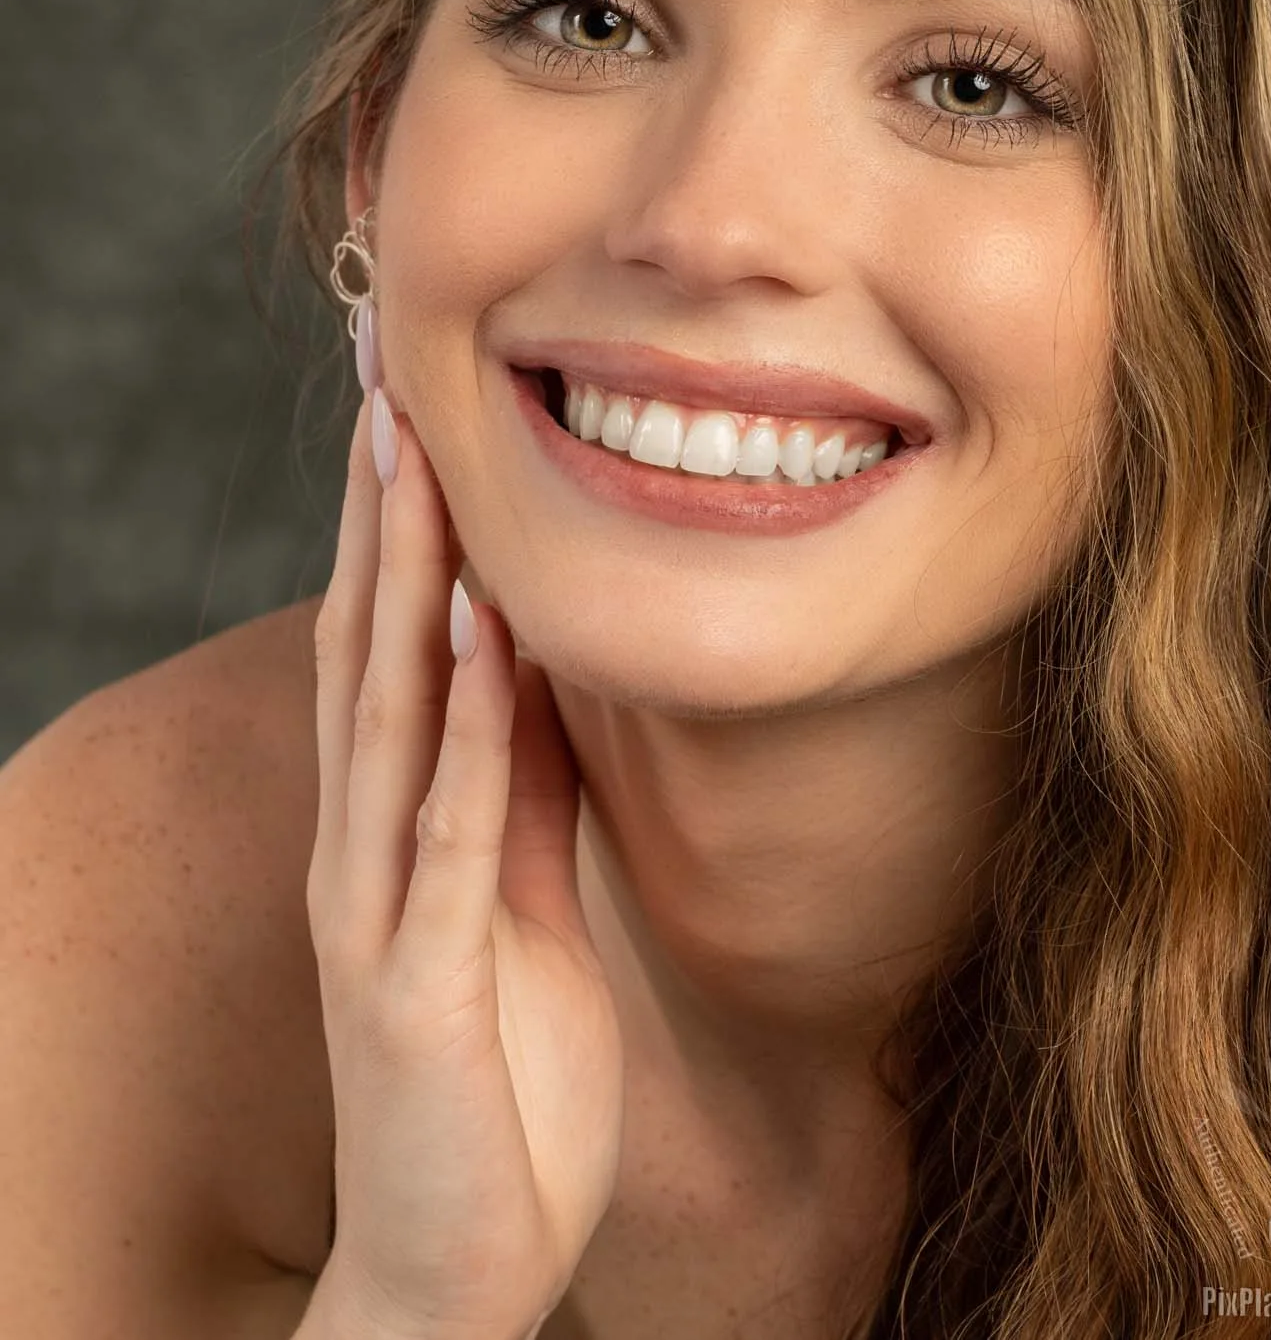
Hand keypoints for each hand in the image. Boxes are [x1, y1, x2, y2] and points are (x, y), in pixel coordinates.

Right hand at [305, 385, 624, 1338]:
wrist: (456, 1272)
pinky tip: (483, 634)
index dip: (393, 533)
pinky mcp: (418, 986)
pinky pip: (450, 830)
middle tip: (384, 382)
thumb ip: (523, 801)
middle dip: (380, 515)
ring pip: (388, 713)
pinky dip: (469, 725)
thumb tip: (544, 679)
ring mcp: (379, 915)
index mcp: (391, 836)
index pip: (386, 653)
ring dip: (406, 580)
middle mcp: (363, 854)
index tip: (408, 416)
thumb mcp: (524, 914)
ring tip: (415, 458)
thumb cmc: (498, 1094)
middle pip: (367, 650)